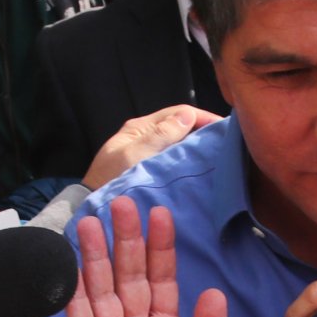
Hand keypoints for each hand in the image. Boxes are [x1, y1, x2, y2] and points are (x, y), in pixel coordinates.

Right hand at [67, 196, 227, 316]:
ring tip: (90, 222)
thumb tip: (212, 292)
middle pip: (129, 276)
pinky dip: (75, 297)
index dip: (160, 248)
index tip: (161, 214)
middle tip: (122, 203)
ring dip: (96, 258)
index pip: (162, 279)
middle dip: (126, 240)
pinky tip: (71, 269)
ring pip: (102, 292)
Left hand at [83, 103, 217, 189]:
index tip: (223, 127)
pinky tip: (197, 168)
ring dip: (196, 145)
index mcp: (141, 127)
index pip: (179, 112)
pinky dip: (186, 158)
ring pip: (178, 141)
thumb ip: (161, 135)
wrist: (91, 204)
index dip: (203, 117)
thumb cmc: (110, 179)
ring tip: (215, 154)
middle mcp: (145, 135)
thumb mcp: (135, 154)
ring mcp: (146, 151)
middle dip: (202, 130)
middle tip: (224, 142)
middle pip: (180, 125)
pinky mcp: (149, 167)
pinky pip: (173, 157)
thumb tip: (188, 116)